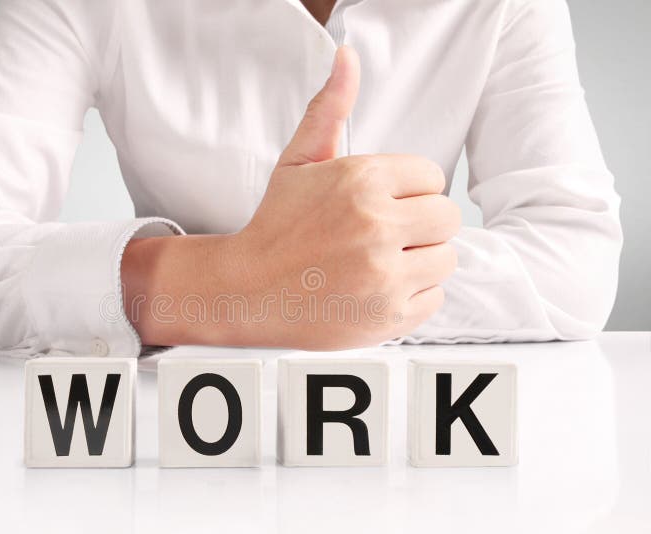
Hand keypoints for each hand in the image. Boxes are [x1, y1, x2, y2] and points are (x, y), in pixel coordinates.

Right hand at [122, 45, 459, 349]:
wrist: (246, 290)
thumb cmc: (275, 225)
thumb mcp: (298, 162)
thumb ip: (329, 110)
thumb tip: (347, 58)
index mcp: (362, 181)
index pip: (431, 178)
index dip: (408, 192)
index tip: (382, 205)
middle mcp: (377, 227)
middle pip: (446, 218)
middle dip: (419, 225)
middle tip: (385, 235)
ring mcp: (384, 276)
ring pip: (446, 259)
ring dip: (420, 260)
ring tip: (381, 262)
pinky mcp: (388, 317)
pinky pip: (434, 298)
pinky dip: (412, 295)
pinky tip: (378, 289)